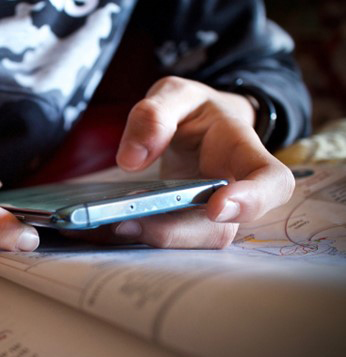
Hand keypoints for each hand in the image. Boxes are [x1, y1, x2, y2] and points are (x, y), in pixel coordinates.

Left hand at [74, 76, 294, 247]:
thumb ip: (155, 113)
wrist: (196, 128)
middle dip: (175, 232)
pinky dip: (137, 238)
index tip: (215, 207)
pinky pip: (167, 240)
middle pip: (220, 229)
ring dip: (152, 240)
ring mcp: (208, 215)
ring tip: (111, 225)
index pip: (270, 180)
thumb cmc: (194, 111)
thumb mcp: (175, 94)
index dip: (253, 200)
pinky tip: (105, 229)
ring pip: (191, 242)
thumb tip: (132, 159)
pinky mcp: (183, 225)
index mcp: (241, 150)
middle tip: (127, 223)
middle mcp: (231, 191)